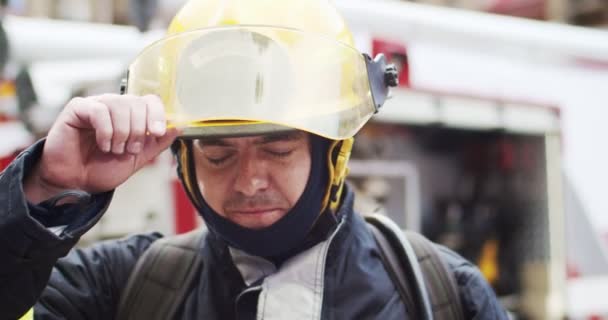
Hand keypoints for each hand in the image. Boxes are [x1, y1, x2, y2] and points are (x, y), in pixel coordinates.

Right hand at [24, 94, 179, 202]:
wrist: (75, 183)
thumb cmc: (102, 169)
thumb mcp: (138, 158)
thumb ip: (158, 143)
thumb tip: (180, 126)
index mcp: (130, 115)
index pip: (150, 101)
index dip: (158, 114)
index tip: (158, 132)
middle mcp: (114, 106)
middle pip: (137, 103)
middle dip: (138, 130)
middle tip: (130, 149)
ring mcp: (96, 105)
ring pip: (120, 105)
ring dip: (122, 133)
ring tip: (114, 150)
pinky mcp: (78, 108)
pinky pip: (99, 111)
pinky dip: (105, 131)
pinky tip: (102, 145)